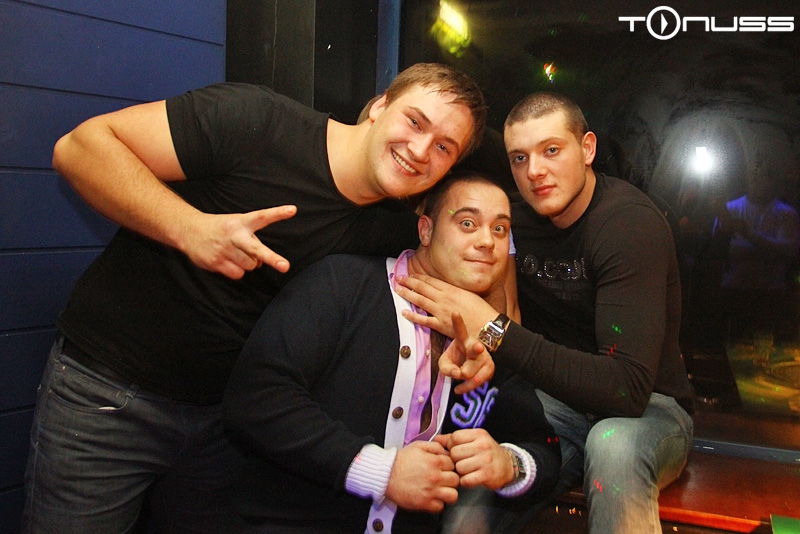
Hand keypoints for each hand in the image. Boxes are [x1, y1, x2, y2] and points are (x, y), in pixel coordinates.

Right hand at [181, 205, 296, 278]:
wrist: (188, 230)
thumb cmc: (220, 228)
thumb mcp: (236, 224)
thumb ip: (251, 239)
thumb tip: (259, 262)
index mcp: (241, 222)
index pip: (262, 216)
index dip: (278, 213)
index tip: (292, 210)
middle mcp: (234, 235)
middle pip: (256, 249)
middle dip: (271, 258)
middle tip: (285, 266)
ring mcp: (225, 249)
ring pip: (250, 265)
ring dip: (248, 263)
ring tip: (235, 253)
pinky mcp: (216, 262)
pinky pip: (238, 274)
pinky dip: (236, 271)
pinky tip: (227, 260)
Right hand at [385, 440, 458, 511]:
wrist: (385, 475)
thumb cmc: (400, 461)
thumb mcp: (418, 446)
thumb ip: (435, 446)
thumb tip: (447, 451)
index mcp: (435, 462)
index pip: (454, 464)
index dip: (449, 466)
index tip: (443, 468)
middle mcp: (435, 477)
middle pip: (456, 480)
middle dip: (450, 479)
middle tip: (443, 479)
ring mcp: (431, 492)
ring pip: (453, 495)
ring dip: (448, 493)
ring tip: (441, 490)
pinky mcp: (424, 504)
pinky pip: (441, 507)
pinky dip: (437, 504)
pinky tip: (432, 497)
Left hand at [395, 273, 498, 336]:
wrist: (487, 326)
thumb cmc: (481, 310)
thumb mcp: (468, 294)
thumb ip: (455, 291)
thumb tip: (445, 289)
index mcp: (451, 290)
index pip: (430, 281)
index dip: (418, 277)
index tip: (410, 274)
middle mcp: (443, 299)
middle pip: (422, 288)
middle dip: (409, 282)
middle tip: (398, 278)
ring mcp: (441, 311)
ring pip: (420, 300)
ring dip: (407, 294)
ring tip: (398, 290)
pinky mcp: (441, 325)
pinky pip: (423, 320)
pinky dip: (413, 316)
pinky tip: (404, 312)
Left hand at [437, 429, 513, 490]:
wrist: (508, 466)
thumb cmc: (487, 453)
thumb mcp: (474, 441)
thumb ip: (455, 439)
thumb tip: (436, 439)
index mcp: (478, 434)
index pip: (454, 437)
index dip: (451, 446)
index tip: (457, 451)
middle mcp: (483, 445)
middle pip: (454, 453)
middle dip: (455, 460)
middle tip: (462, 462)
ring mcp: (486, 460)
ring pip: (459, 467)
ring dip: (460, 472)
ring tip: (467, 470)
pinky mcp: (487, 475)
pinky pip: (465, 480)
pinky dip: (465, 481)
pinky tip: (470, 478)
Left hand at [438, 312, 494, 394]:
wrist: (469, 370)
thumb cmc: (457, 361)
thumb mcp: (445, 363)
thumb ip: (446, 367)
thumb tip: (457, 374)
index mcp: (463, 341)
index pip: (460, 330)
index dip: (458, 322)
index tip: (454, 312)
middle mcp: (475, 347)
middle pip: (475, 348)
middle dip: (477, 348)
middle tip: (478, 347)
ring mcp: (484, 358)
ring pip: (475, 369)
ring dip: (467, 375)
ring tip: (459, 376)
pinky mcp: (489, 370)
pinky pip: (479, 380)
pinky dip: (467, 386)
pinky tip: (458, 389)